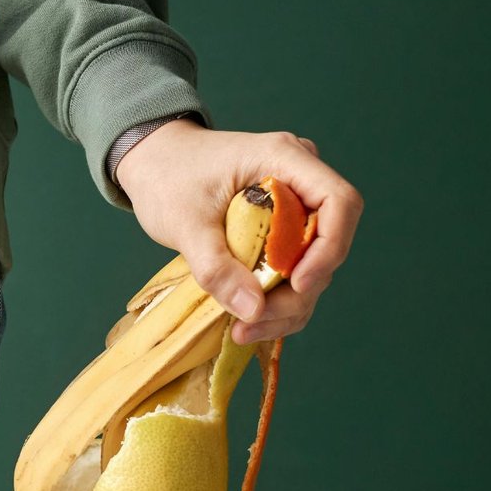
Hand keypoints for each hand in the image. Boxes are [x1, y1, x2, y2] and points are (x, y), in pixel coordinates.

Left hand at [114, 119, 361, 344]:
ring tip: (242, 331)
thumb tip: (252, 309)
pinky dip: (274, 300)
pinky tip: (247, 323)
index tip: (298, 284)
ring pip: (311, 264)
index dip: (329, 248)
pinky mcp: (280, 230)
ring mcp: (293, 206)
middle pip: (327, 243)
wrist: (152, 163)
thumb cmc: (166, 177)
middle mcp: (299, 180)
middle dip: (298, 291)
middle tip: (254, 321)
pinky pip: (291, 268)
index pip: (339, 202)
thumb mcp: (184, 223)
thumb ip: (215, 266)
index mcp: (284, 159)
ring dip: (286, 305)